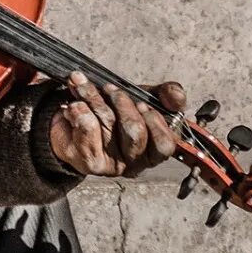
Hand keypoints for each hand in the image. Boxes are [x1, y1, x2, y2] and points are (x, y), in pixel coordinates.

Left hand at [48, 71, 185, 177]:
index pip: (164, 144)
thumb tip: (177, 98)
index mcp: (153, 152)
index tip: (142, 102)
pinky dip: (80, 110)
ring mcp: (111, 166)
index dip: (154, 121)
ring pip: (108, 126)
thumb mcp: (144, 98)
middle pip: (135, 132)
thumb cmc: (114, 112)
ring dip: (94, 98)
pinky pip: (87, 129)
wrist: (75, 121)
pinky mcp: (89, 162)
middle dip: (122, 103)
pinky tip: (74, 105)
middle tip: (109, 88)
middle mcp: (134, 164)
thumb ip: (167, 95)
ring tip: (83, 86)